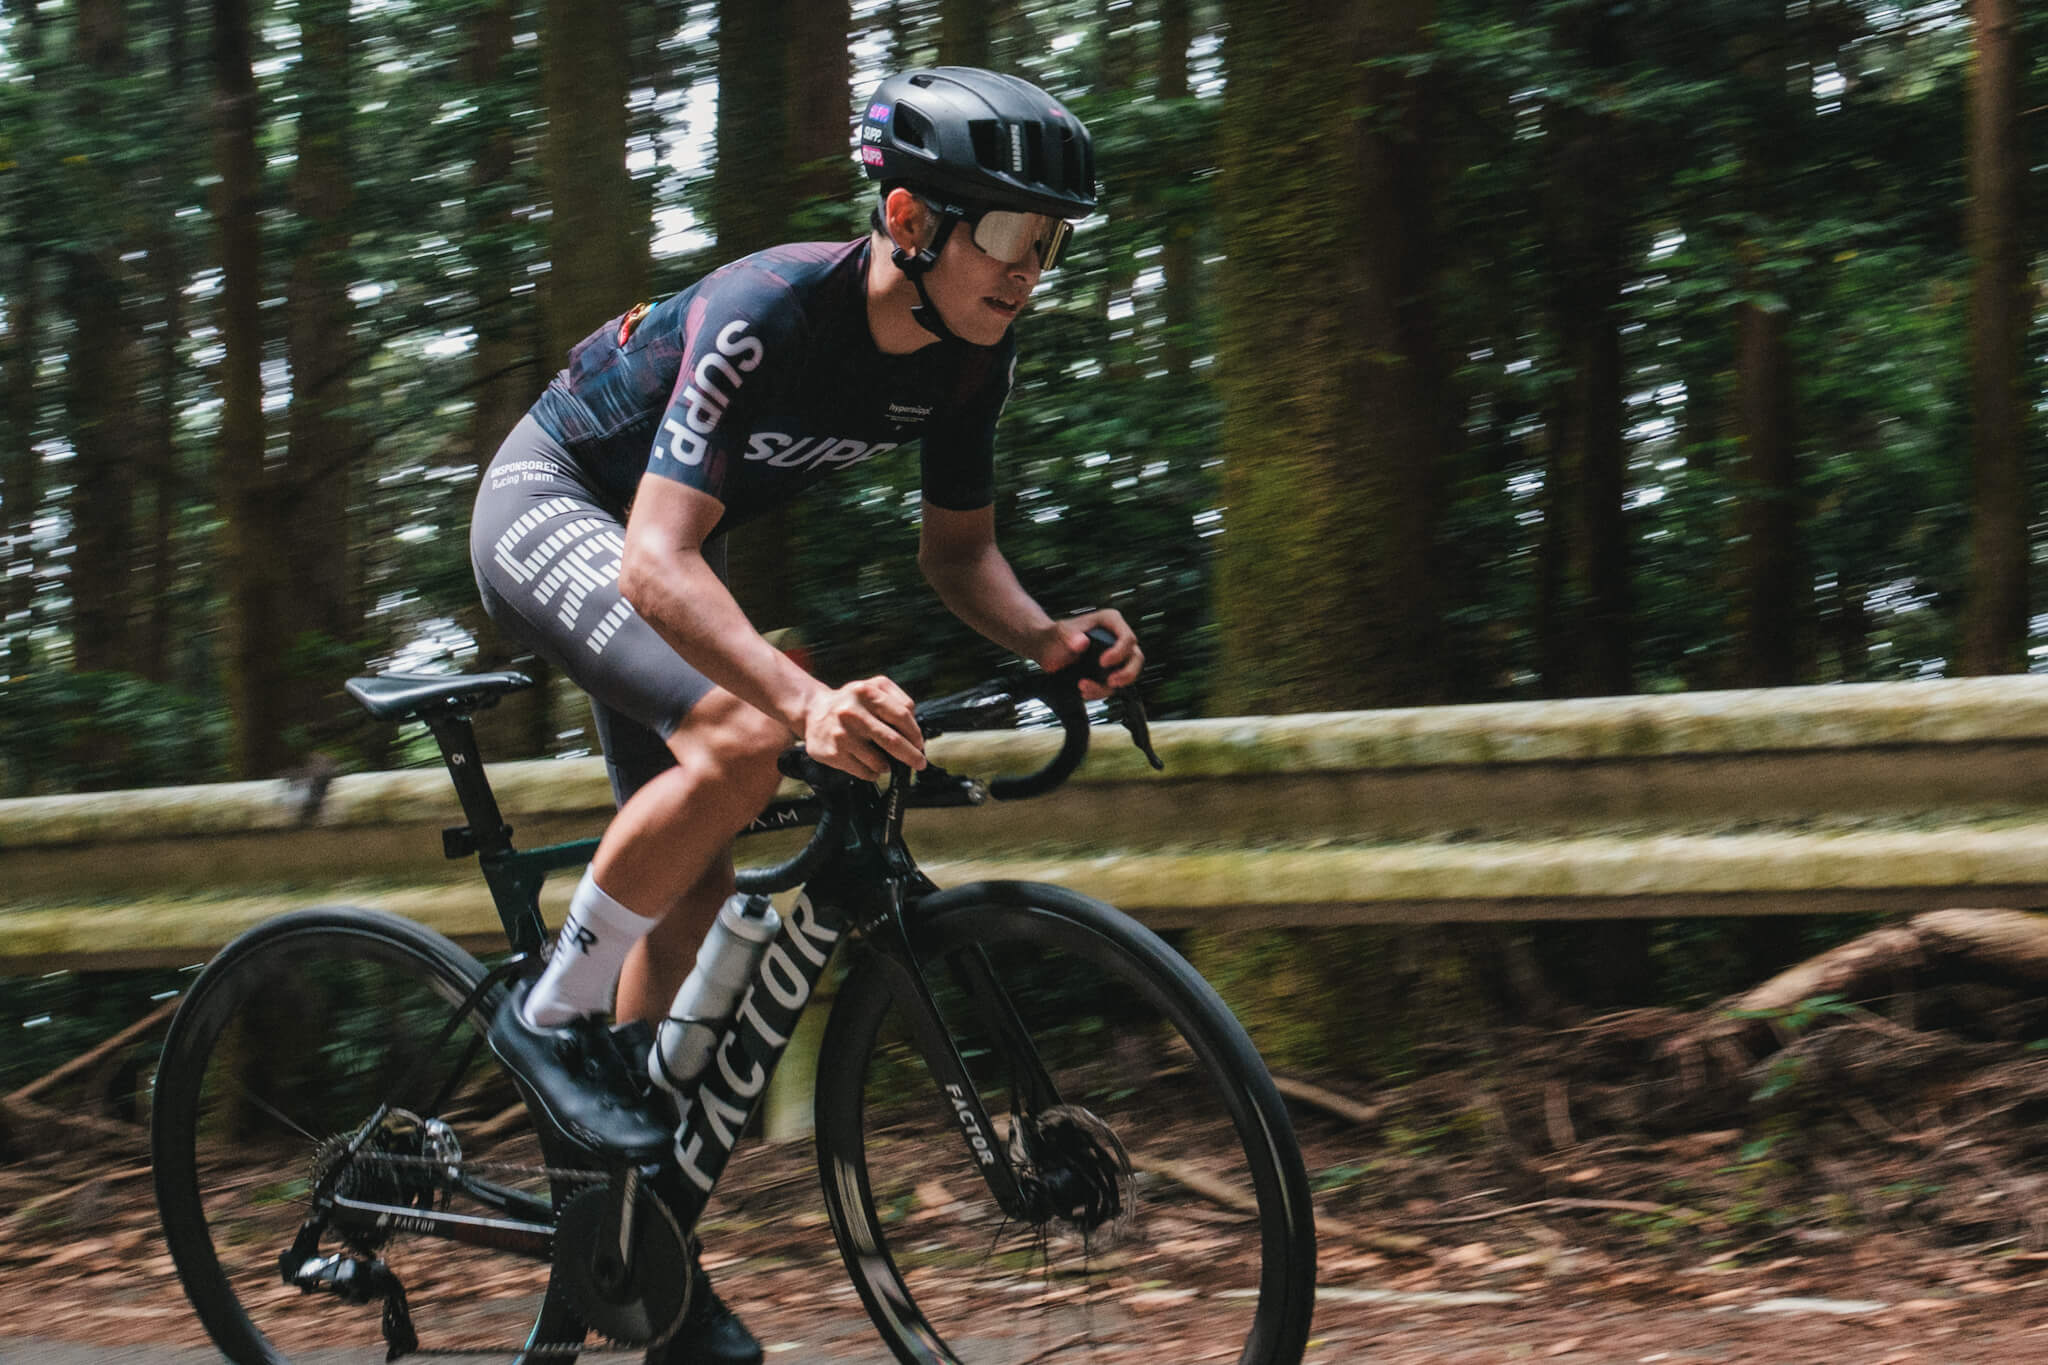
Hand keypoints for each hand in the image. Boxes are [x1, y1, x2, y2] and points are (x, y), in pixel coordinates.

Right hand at [800, 676, 925, 780]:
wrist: (813, 711)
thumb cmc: (851, 701)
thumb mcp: (873, 687)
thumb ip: (898, 700)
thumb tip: (914, 727)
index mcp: (865, 693)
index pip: (901, 716)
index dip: (915, 733)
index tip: (920, 744)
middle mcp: (851, 712)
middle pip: (892, 740)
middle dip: (911, 755)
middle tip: (919, 763)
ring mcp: (841, 734)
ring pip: (878, 761)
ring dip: (888, 766)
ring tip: (886, 762)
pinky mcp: (832, 753)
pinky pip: (863, 771)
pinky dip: (873, 773)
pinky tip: (871, 766)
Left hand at [1035, 609, 1143, 701]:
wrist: (1047, 649)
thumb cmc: (1054, 635)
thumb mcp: (1059, 633)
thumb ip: (1069, 636)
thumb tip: (1082, 643)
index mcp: (1110, 621)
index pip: (1127, 638)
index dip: (1119, 652)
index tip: (1102, 662)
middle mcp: (1117, 638)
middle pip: (1136, 657)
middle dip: (1127, 673)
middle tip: (1111, 682)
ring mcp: (1116, 655)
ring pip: (1128, 674)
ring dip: (1109, 687)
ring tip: (1084, 688)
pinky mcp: (1110, 671)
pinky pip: (1114, 685)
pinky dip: (1101, 691)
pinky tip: (1084, 691)